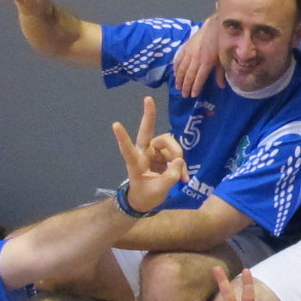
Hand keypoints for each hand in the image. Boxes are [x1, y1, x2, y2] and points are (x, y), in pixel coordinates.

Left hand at [111, 94, 188, 212]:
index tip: (115, 124)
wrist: (147, 201)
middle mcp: (144, 153)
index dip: (122, 138)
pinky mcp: (165, 155)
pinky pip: (177, 153)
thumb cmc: (146, 196)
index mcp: (135, 163)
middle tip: (148, 98)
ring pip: (169, 143)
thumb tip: (179, 161)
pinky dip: (182, 165)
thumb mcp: (157, 191)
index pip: (128, 149)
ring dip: (177, 154)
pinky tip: (184, 178)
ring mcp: (155, 152)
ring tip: (181, 174)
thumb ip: (169, 177)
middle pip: (148, 132)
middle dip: (149, 115)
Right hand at [169, 17, 217, 97]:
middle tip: (183, 95)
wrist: (213, 26)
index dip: (195, 87)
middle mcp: (196, 58)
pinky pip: (178, 59)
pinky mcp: (185, 47)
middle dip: (186, 86)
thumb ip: (220, 73)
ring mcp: (189, 52)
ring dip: (179, 79)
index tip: (192, 95)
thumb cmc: (220, 44)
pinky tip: (175, 74)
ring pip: (181, 68)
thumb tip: (221, 86)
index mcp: (207, 62)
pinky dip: (175, 67)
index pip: (199, 78)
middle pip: (189, 75)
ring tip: (178, 87)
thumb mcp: (222, 59)